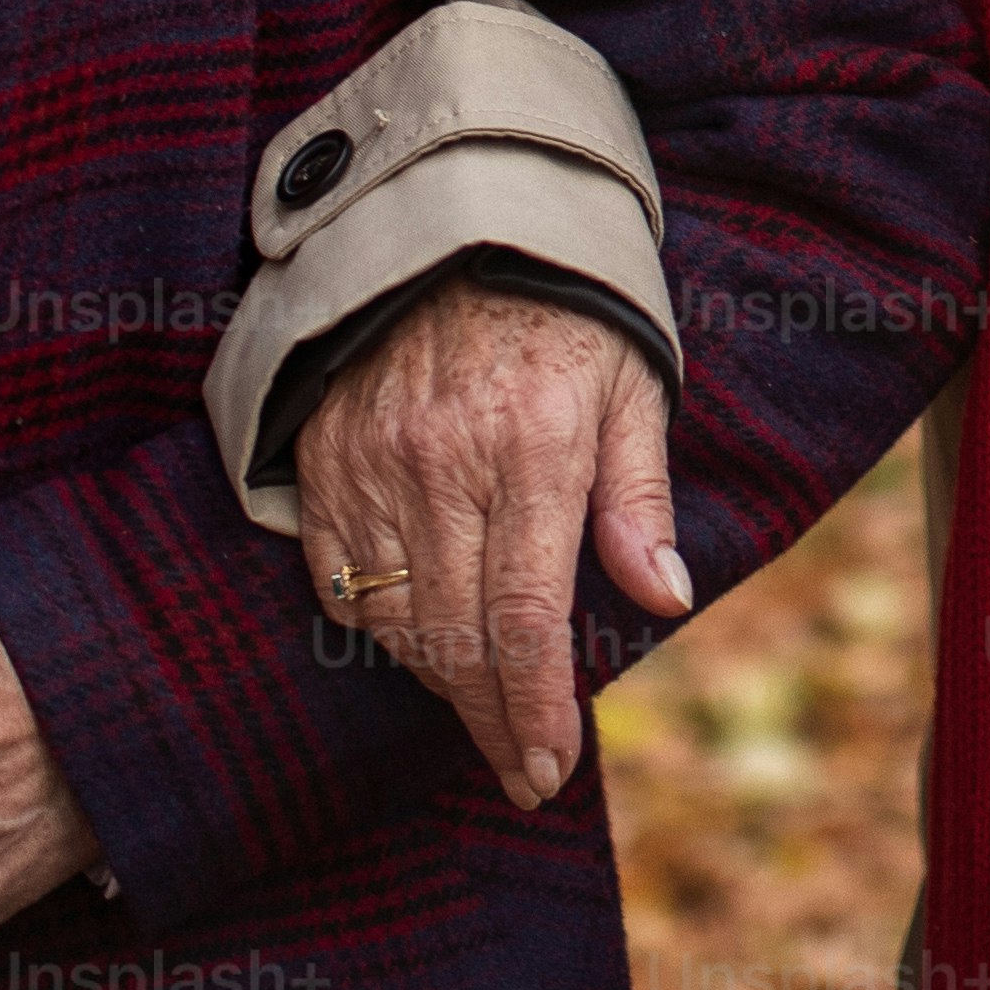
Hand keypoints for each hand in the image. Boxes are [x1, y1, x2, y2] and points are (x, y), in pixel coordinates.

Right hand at [295, 286, 689, 809]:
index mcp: (533, 447)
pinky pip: (336, 578)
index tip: (549, 769)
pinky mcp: (324, 459)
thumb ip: (640, 497)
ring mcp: (372, 462)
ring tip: (483, 708)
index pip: (526, 616)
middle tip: (522, 769)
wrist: (454, 219)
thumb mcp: (633, 386)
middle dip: (491, 719)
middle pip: (456, 635)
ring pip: (392, 618)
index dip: (535, 709)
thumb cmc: (566, 312)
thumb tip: (665, 596)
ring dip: (438, 678)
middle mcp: (443, 461)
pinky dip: (374, 625)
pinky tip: (418, 642)